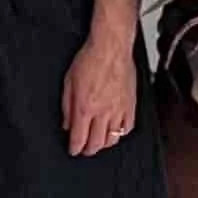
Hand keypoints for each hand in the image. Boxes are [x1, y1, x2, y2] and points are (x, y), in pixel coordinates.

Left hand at [62, 30, 139, 157]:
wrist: (111, 47)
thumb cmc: (90, 59)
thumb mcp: (68, 82)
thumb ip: (67, 106)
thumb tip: (66, 124)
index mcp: (85, 107)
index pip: (79, 138)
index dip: (75, 148)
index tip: (73, 150)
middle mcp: (103, 112)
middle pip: (97, 143)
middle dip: (89, 150)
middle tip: (84, 149)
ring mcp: (119, 109)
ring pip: (113, 138)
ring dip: (104, 144)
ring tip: (99, 142)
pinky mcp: (130, 104)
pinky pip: (128, 127)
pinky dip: (121, 133)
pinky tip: (116, 131)